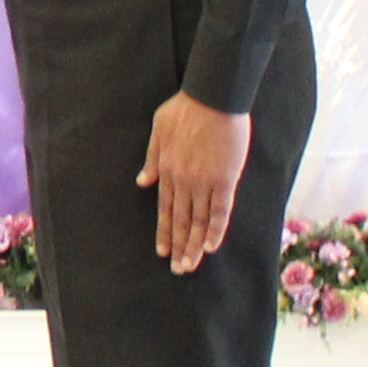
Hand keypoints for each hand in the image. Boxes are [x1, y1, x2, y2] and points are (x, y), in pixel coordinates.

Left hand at [139, 93, 245, 272]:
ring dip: (194, 245)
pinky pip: (220, 209)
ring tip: (191, 265)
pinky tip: (211, 246)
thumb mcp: (158, 130)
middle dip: (178, 246)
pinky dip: (215, 229)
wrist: (212, 97)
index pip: (164, 208)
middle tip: (178, 269)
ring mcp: (204, 181)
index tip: (163, 251)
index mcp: (167, 169)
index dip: (164, 231)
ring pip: (198, 220)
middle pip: (180, 220)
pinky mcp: (225, 178)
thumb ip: (152, 158)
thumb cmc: (185, 108)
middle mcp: (183, 180)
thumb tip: (142, 182)